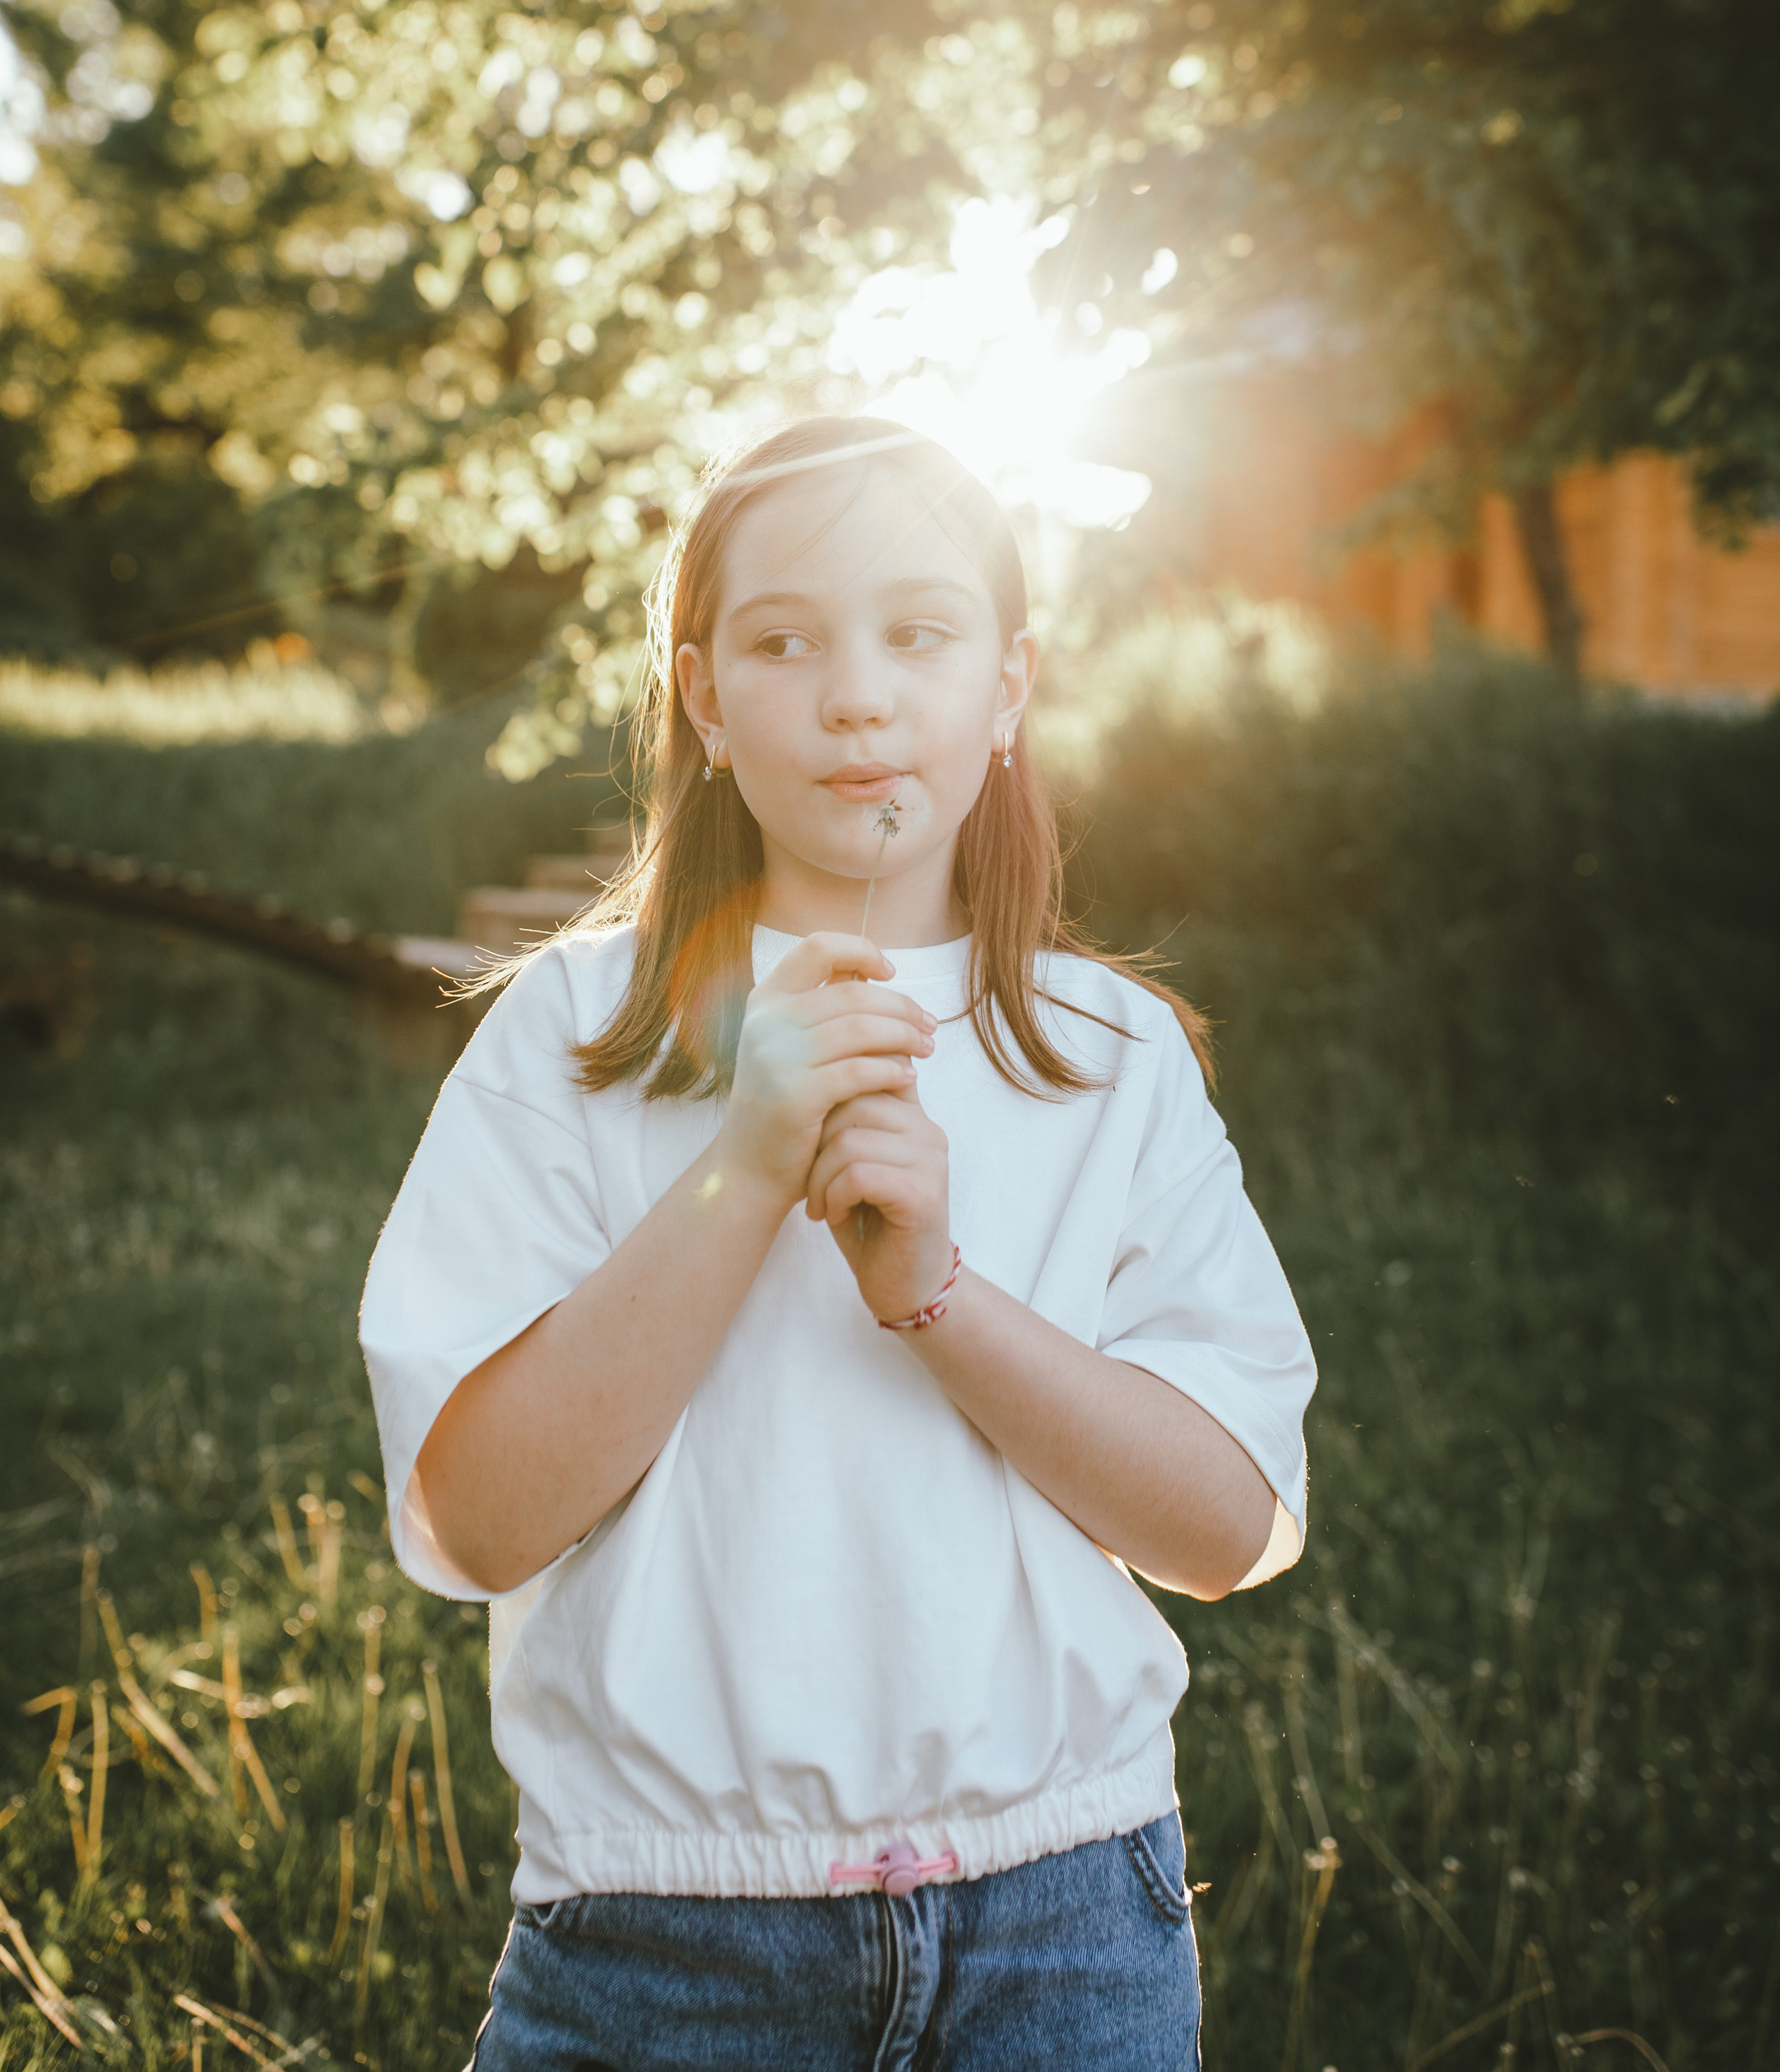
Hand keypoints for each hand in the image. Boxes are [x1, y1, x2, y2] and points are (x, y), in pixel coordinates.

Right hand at [713, 932, 936, 1207]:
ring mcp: (776, 1057)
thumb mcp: (792, 1046)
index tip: (891, 972)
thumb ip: (824, 1010)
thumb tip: (877, 974)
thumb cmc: (785, 1103)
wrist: (749, 1167)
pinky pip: (859, 1071)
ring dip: (904, 1036)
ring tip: (927, 1048)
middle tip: (929, 1024)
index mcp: (766, 1000)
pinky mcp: (795, 1095)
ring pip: (861, 1029)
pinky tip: (909, 1077)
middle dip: (901, 1006)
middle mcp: (766, 1022)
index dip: (861, 950)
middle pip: (852, 992)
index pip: (818, 948)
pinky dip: (892, 1070)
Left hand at [804, 1086, 954, 1322]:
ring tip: (820, 1205)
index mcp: (912, 1116)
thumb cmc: (869, 1223)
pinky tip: (835, 1215)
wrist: (905, 1285)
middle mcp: (928, 1130)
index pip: (875, 1069)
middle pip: (853, 1102)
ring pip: (851, 1141)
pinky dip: (834, 1196)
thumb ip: (846, 1123)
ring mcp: (930, 1160)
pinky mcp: (924, 1193)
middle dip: (816, 1145)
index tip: (807, 1123)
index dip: (835, 1086)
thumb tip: (811, 1077)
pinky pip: (859, 1174)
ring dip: (820, 1178)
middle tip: (810, 1186)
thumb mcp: (852, 1163)